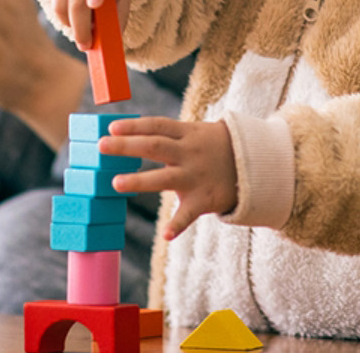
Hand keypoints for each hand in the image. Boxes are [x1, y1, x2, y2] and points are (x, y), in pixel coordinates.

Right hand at [42, 0, 133, 49]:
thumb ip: (119, 12)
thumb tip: (110, 43)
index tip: (95, 3)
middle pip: (76, 0)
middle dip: (80, 28)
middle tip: (86, 45)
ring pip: (59, 3)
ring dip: (68, 23)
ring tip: (81, 31)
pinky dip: (62, 12)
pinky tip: (73, 12)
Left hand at [101, 117, 237, 239]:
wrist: (258, 164)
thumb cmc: (216, 147)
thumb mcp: (197, 133)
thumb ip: (167, 136)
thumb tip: (127, 135)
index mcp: (188, 134)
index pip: (157, 126)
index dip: (134, 126)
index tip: (111, 127)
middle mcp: (190, 153)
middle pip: (155, 146)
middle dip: (127, 146)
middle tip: (101, 146)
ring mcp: (196, 176)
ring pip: (164, 177)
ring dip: (140, 180)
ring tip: (116, 183)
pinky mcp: (204, 199)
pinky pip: (188, 214)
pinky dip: (178, 224)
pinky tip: (165, 235)